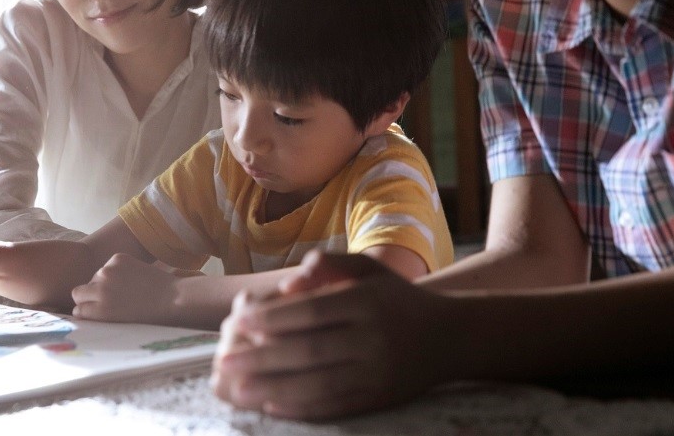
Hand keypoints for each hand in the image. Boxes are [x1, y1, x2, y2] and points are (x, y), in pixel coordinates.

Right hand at [71, 253, 176, 322]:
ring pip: (95, 276)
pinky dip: (116, 269)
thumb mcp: (118, 323)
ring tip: (124, 287)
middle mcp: (100, 290)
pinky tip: (131, 276)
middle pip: (78, 291)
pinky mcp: (118, 258)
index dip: (86, 310)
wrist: (172, 298)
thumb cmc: (148, 316)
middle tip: (103, 298)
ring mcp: (108, 272)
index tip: (94, 310)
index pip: (77, 310)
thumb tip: (81, 311)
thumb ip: (99, 316)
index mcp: (99, 311)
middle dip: (87, 295)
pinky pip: (109, 264)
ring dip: (104, 281)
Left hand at [211, 250, 448, 419]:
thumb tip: (289, 282)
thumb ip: (330, 265)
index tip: (234, 324)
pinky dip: (302, 409)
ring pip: (318, 384)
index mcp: (367, 302)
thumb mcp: (370, 269)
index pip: (310, 312)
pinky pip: (336, 406)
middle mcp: (374, 338)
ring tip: (238, 391)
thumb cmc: (397, 298)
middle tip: (222, 362)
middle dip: (260, 358)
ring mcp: (378, 372)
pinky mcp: (380, 398)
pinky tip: (273, 407)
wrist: (450, 336)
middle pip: (308, 350)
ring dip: (273, 389)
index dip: (269, 319)